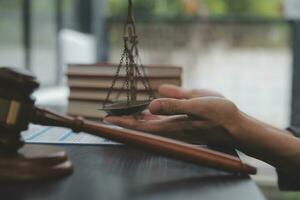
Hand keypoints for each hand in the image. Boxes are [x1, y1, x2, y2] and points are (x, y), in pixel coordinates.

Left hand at [105, 85, 239, 145]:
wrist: (235, 126)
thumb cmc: (220, 114)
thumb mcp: (198, 104)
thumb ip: (175, 104)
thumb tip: (151, 104)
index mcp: (172, 125)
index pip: (141, 126)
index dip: (124, 122)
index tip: (107, 119)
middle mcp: (170, 129)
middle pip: (142, 127)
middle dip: (125, 121)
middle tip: (109, 116)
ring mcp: (175, 128)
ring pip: (149, 126)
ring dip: (135, 120)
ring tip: (123, 113)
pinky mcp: (181, 125)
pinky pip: (159, 122)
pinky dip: (148, 118)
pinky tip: (145, 112)